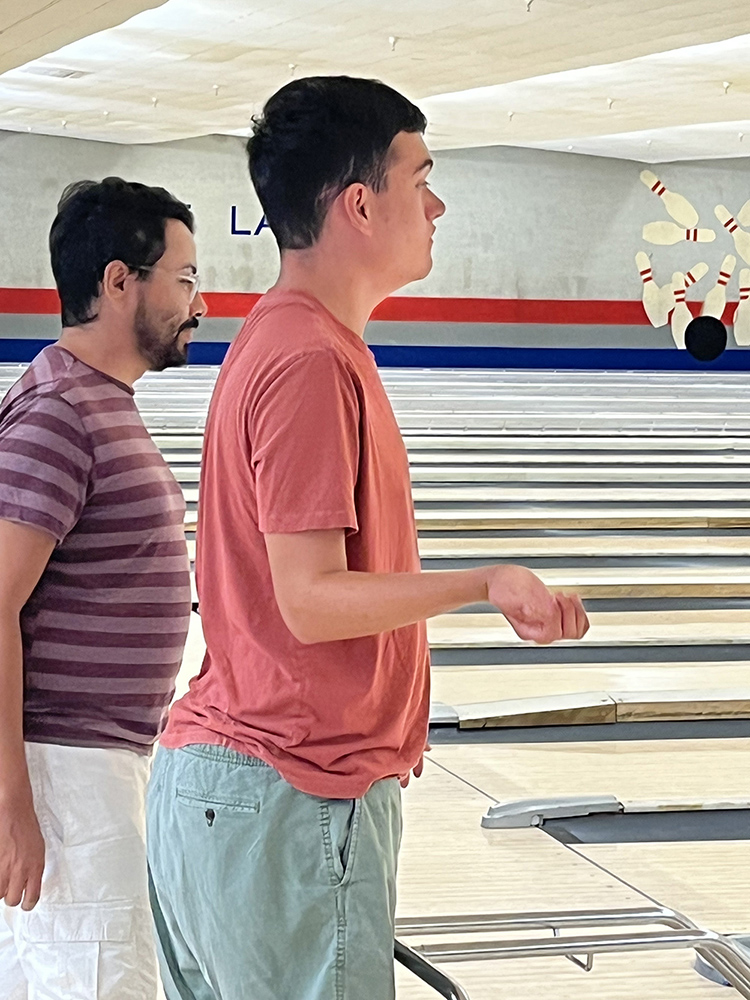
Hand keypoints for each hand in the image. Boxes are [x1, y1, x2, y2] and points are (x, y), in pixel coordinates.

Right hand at [0, 794, 44, 909]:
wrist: (14, 809)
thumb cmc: (26, 827)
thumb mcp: (38, 849)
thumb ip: (33, 870)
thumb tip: (28, 885)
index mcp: (35, 866)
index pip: (32, 898)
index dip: (27, 903)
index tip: (24, 902)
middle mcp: (20, 869)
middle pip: (11, 899)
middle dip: (9, 895)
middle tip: (8, 887)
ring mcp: (4, 866)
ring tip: (2, 877)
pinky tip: (0, 867)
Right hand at [486, 564, 589, 643]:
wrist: (500, 580)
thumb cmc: (504, 585)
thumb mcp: (517, 595)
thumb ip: (535, 607)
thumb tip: (552, 614)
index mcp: (529, 630)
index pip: (553, 632)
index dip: (558, 615)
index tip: (552, 598)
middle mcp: (540, 630)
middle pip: (569, 633)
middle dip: (570, 611)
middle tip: (561, 596)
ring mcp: (548, 624)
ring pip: (576, 630)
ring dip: (577, 611)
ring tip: (569, 597)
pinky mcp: (554, 615)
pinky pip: (576, 622)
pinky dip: (578, 610)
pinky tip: (571, 599)